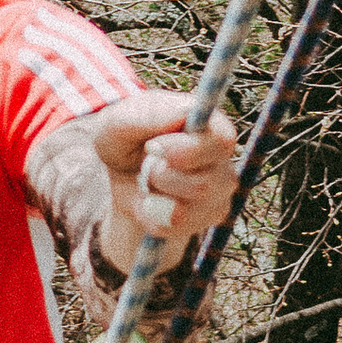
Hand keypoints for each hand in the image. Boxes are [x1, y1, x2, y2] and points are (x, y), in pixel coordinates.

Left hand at [88, 94, 238, 270]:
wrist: (122, 172)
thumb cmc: (124, 137)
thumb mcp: (119, 121)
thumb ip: (146, 114)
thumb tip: (181, 114)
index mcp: (210, 125)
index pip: (221, 142)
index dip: (186, 151)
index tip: (152, 147)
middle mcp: (222, 158)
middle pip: (203, 186)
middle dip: (161, 180)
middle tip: (146, 165)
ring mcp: (219, 189)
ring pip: (188, 212)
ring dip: (154, 200)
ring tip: (147, 183)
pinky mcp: (210, 214)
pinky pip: (178, 228)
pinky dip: (152, 218)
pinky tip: (150, 201)